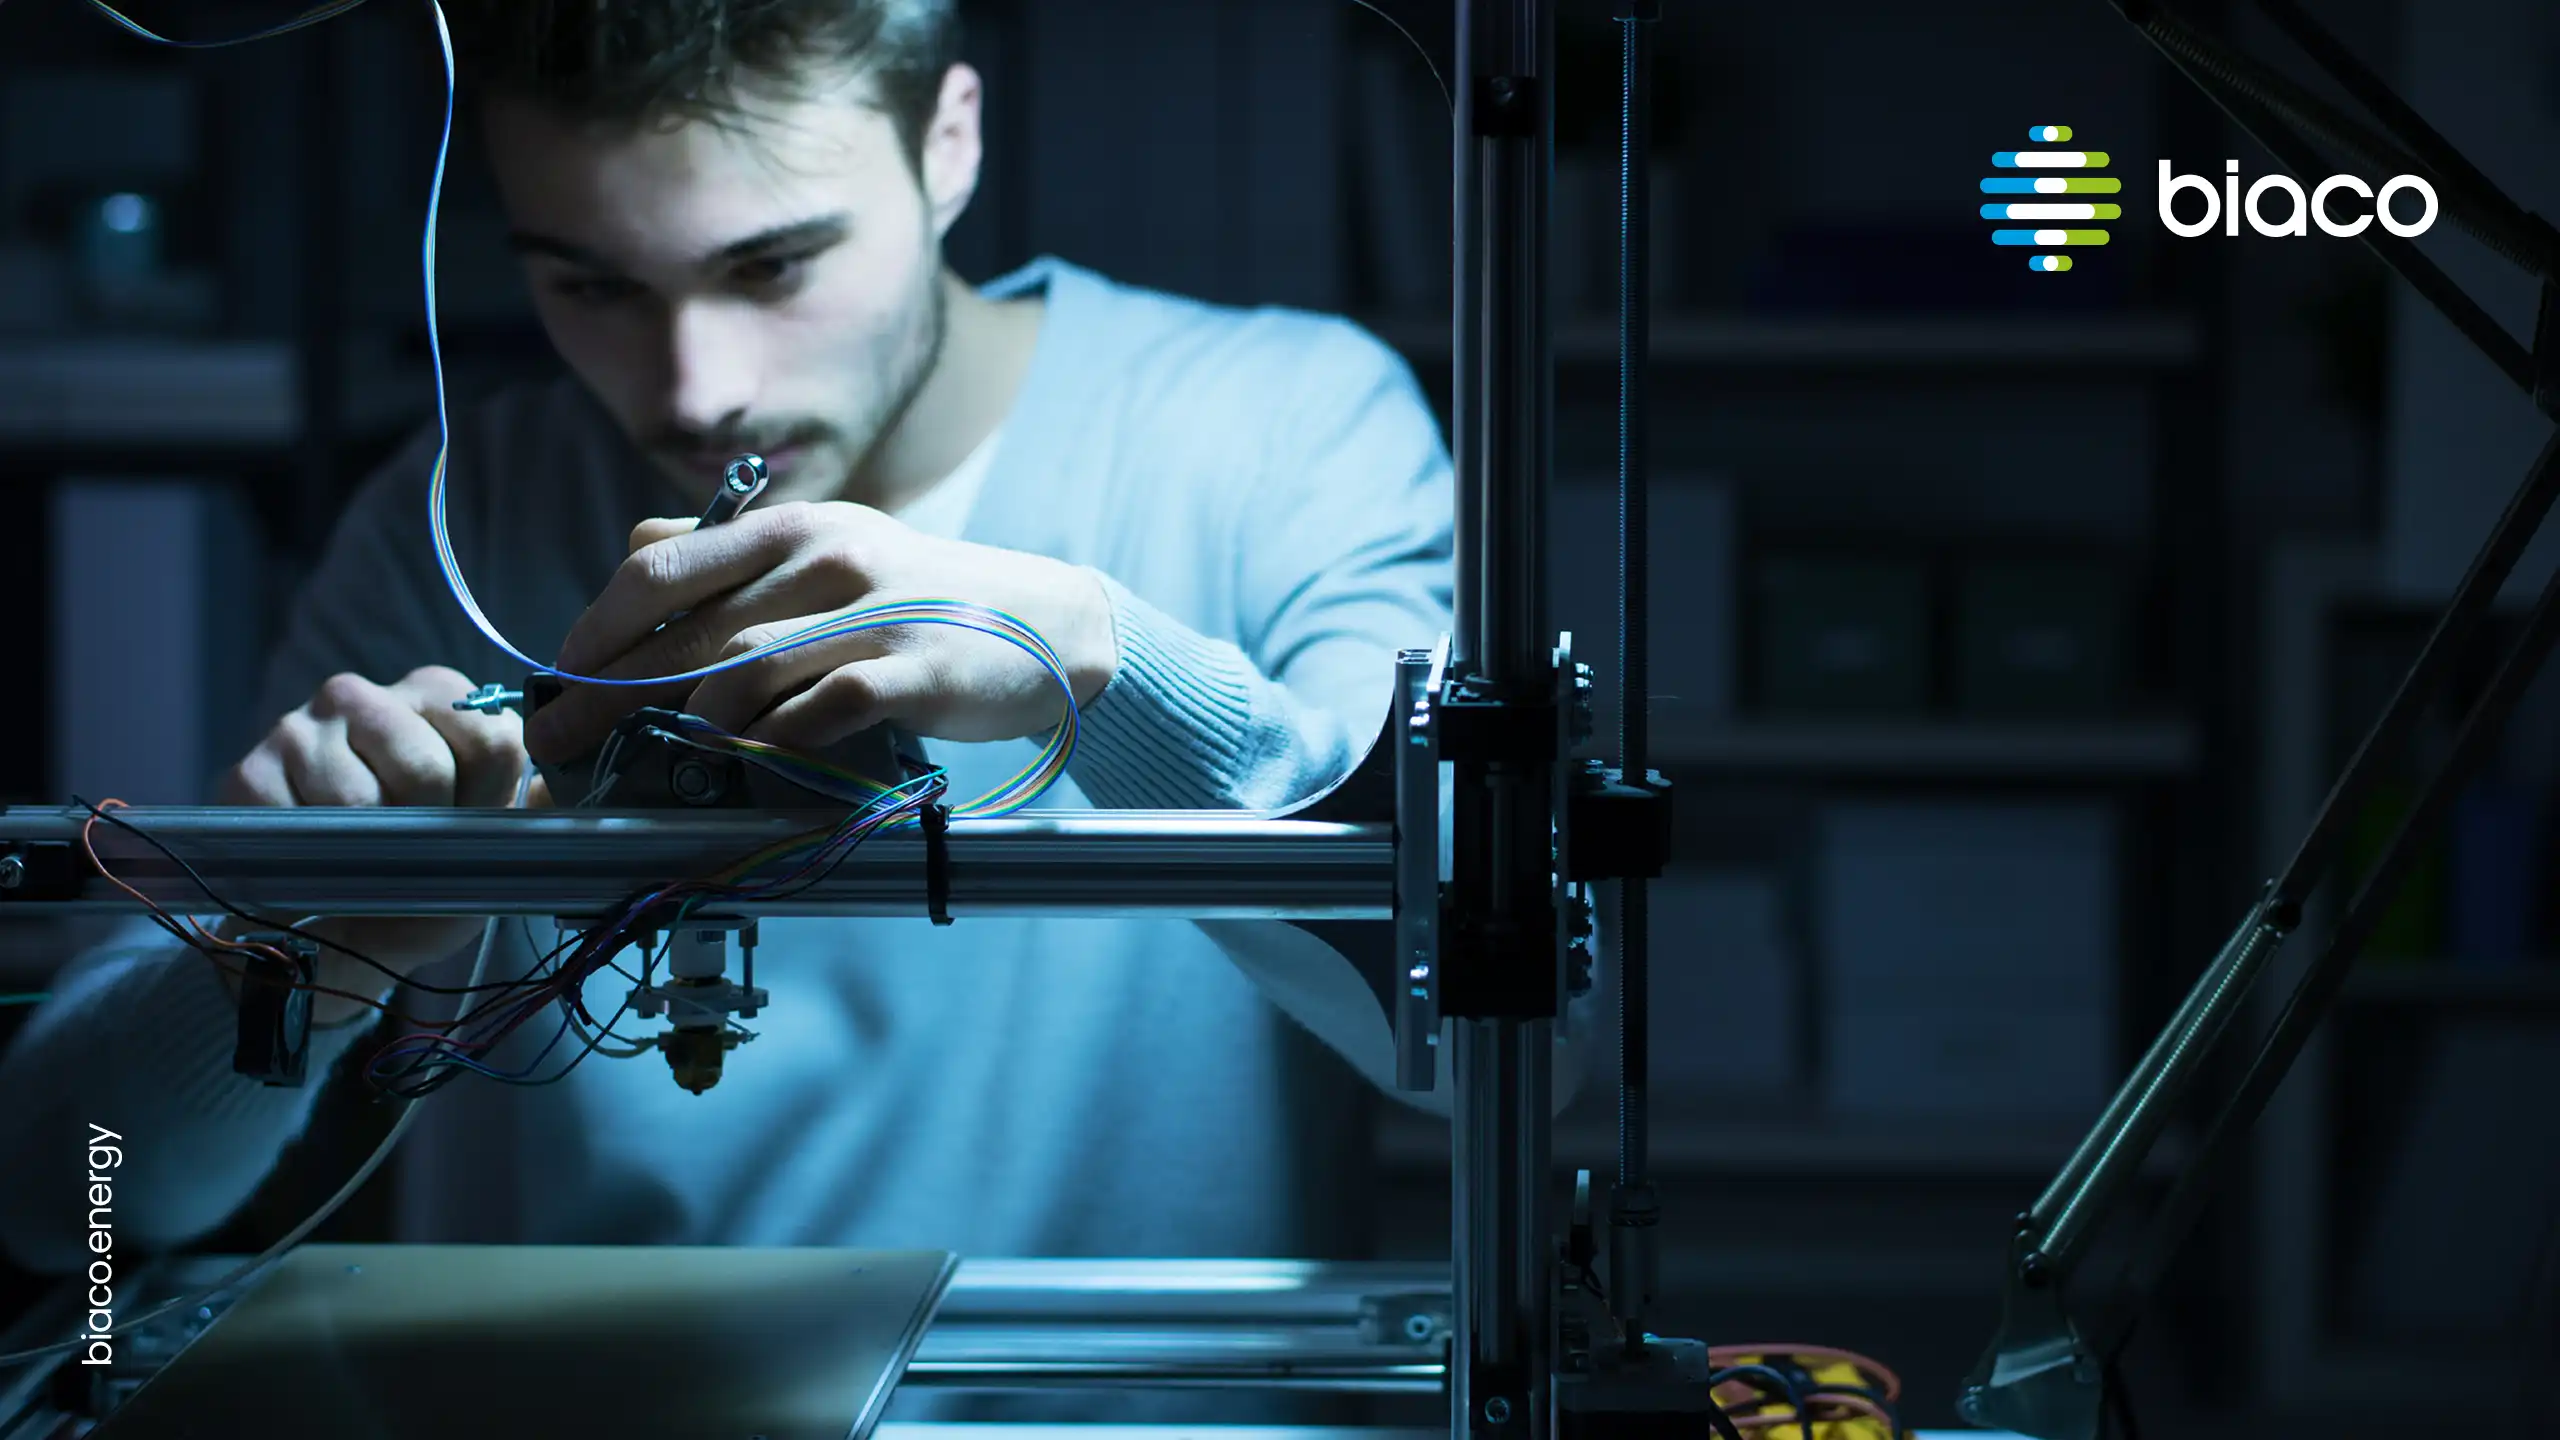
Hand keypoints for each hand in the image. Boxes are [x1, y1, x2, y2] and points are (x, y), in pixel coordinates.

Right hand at [219, 666, 530, 1015]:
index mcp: (436, 695)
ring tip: (367, 869)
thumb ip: (532, 813)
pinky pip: (299, 827)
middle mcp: (361, 694)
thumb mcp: (488, 843)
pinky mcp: (245, 774)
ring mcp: (296, 728)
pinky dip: (318, 867)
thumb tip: (579, 807)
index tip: (471, 836)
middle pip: (425, 768)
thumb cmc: (421, 877)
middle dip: (428, 836)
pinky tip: (320, 870)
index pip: (490, 740)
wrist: (332, 933)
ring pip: (360, 803)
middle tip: (414, 862)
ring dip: (370, 858)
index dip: (489, 806)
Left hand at [523, 501, 1117, 764]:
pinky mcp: (917, 670)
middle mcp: (825, 559)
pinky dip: (774, 740)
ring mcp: (873, 614)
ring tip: (643, 762)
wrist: (1045, 622)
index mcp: (789, 527)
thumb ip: (735, 555)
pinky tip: (747, 763)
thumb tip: (636, 553)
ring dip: (682, 723)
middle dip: (609, 692)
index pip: (660, 568)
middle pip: (686, 631)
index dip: (595, 626)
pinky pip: (822, 709)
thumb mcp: (827, 552)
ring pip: (744, 670)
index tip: (557, 677)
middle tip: (560, 741)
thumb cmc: (919, 596)